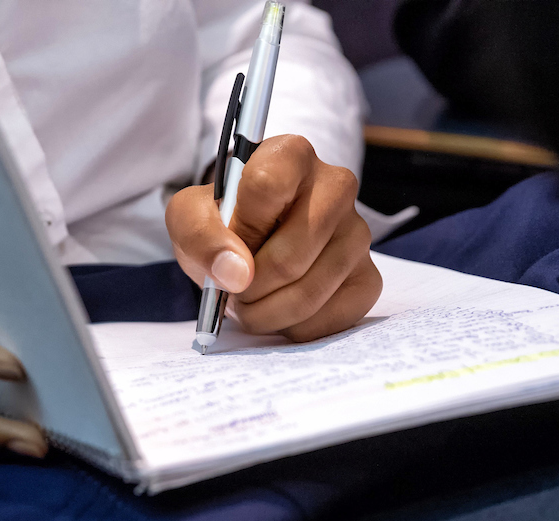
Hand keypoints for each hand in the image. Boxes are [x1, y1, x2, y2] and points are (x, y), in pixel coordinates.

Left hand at [167, 135, 381, 341]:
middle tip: (235, 291)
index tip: (230, 245)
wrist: (246, 249)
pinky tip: (280, 311)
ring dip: (267, 313)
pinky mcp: (369, 277)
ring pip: (310, 292)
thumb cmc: (220, 225)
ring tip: (252, 302)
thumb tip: (237, 274)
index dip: (240, 230)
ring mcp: (358, 233)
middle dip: (251, 288)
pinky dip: (293, 327)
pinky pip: (330, 317)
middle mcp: (336, 187)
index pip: (267, 187)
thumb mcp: (189, 219)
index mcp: (291, 155)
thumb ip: (200, 236)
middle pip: (291, 255)